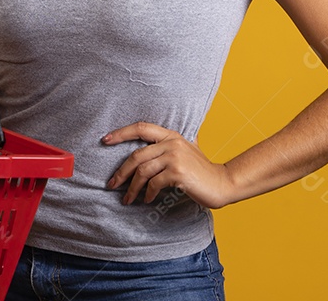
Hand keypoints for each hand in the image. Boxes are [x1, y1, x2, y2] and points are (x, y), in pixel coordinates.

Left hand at [104, 122, 236, 209]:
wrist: (222, 183)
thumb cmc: (201, 171)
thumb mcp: (185, 151)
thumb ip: (168, 147)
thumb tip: (143, 152)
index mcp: (171, 135)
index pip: (141, 127)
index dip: (121, 133)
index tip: (105, 140)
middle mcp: (172, 142)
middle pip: (136, 155)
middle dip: (121, 172)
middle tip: (111, 185)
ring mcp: (175, 156)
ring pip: (142, 171)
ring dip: (132, 188)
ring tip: (128, 199)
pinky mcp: (177, 172)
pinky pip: (153, 183)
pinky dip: (147, 193)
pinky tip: (147, 199)